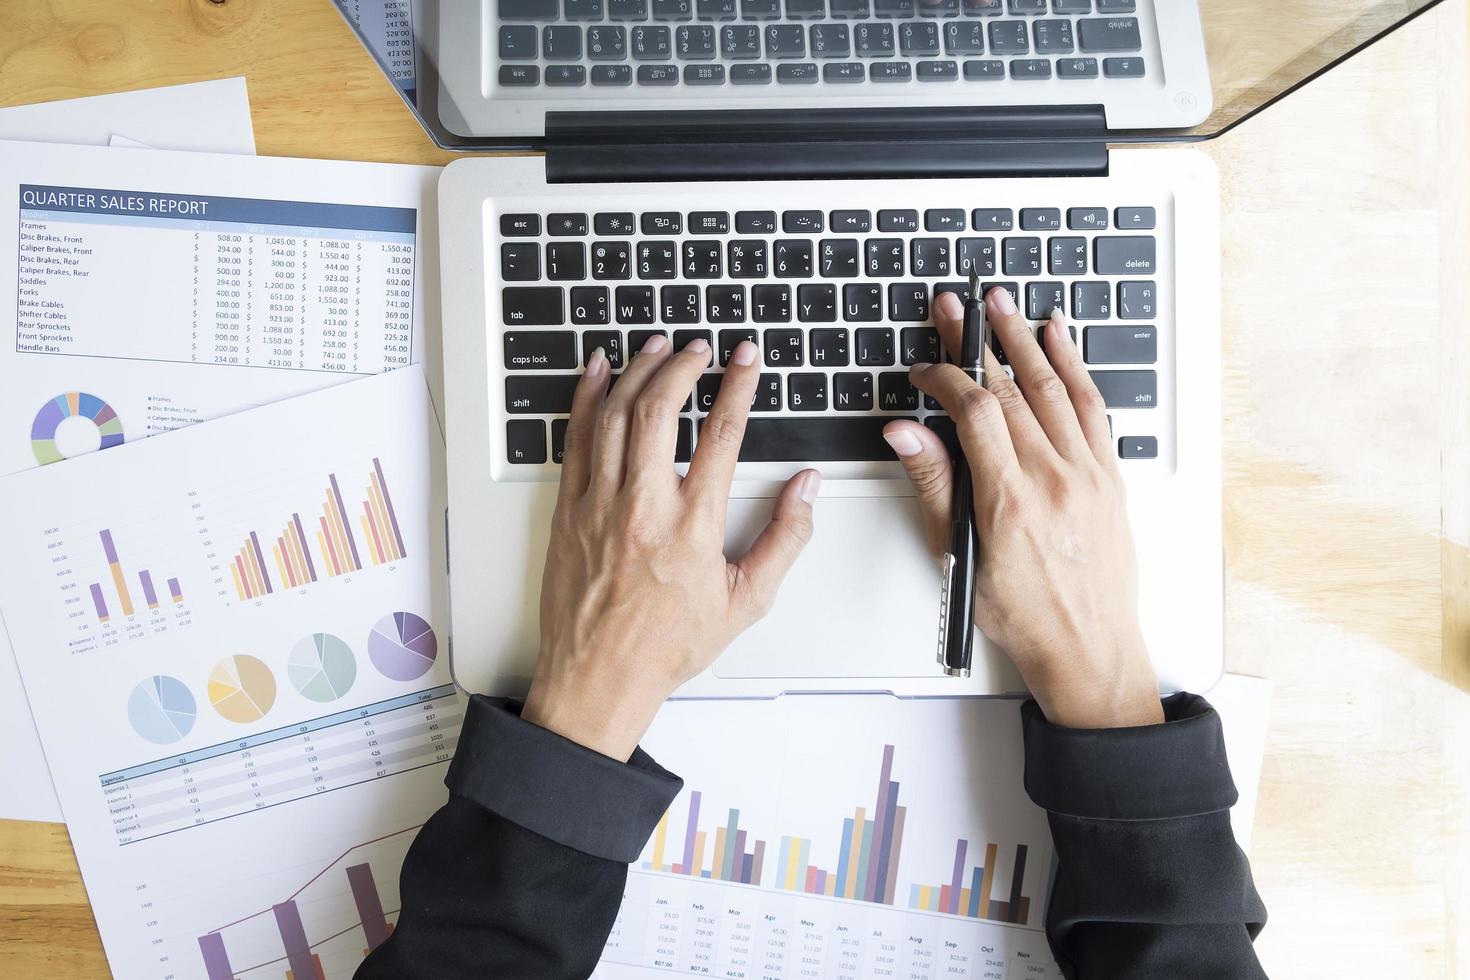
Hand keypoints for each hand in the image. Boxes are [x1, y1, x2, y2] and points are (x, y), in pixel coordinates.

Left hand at [523, 335, 820, 759]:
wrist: (599, 679)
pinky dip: (586, 398)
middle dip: (682, 365)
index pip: (721, 434)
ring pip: (614, 415)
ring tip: (656, 347)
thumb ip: (784, 538)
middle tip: (698, 348)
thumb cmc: (667, 646)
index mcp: (692, 526)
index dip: (738, 385)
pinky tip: (597, 372)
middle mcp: (643, 507)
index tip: (745, 358)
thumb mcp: (746, 601)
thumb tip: (806, 488)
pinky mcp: (567, 512)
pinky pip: (575, 439)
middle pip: (659, 410)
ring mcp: (598, 506)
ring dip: (637, 372)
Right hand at [881, 289, 1162, 728]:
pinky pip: (1093, 409)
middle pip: (1013, 389)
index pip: (975, 412)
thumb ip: (934, 486)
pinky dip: (1075, 368)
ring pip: (1055, 389)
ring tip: (1003, 305)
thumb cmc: (1025, 616)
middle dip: (978, 341)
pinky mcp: (1110, 478)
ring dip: (1026, 340)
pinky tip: (1059, 340)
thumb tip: (905, 435)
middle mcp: (1056, 480)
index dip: (945, 379)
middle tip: (956, 307)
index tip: (925, 370)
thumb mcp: (960, 558)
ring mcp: (1089, 476)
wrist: (1089, 650)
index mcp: (1011, 502)